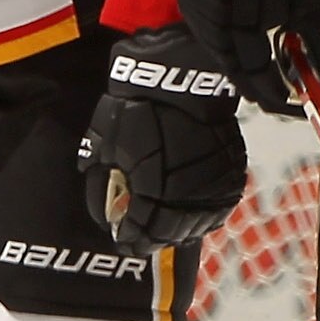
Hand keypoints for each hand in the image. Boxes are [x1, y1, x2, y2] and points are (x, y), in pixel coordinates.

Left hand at [76, 27, 250, 249]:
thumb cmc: (141, 104)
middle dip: (153, 240)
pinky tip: (193, 216)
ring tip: (166, 232)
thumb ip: (98, 159)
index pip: (141, 229)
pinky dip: (203, 217)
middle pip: (170, 233)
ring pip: (196, 225)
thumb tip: (90, 172)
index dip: (131, 238)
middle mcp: (183, 195)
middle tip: (142, 242)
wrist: (184, 79)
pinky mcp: (229, 174)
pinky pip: (217, 208)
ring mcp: (210, 186)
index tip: (123, 239)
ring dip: (179, 232)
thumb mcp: (106, 132)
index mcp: (151, 190)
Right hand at [168, 0, 319, 110]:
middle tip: (280, 78)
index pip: (257, 80)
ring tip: (265, 47)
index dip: (279, 95)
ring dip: (241, 47)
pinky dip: (228, 18)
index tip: (296, 102)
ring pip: (216, 35)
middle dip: (259, 74)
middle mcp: (208, 19)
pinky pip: (208, 7)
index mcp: (236, 32)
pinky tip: (244, 12)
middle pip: (231, 62)